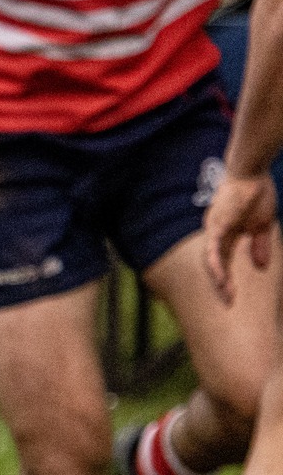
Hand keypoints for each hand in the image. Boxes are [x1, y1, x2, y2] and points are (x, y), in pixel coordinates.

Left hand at [202, 169, 276, 304]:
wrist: (253, 171)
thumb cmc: (256, 193)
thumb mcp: (262, 225)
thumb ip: (259, 246)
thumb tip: (261, 267)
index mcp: (226, 236)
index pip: (224, 262)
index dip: (227, 280)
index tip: (232, 298)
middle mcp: (215, 235)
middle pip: (215, 265)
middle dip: (220, 285)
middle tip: (228, 303)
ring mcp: (214, 229)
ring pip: (211, 260)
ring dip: (218, 278)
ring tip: (225, 294)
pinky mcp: (216, 224)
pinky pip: (213, 248)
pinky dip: (216, 263)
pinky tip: (219, 277)